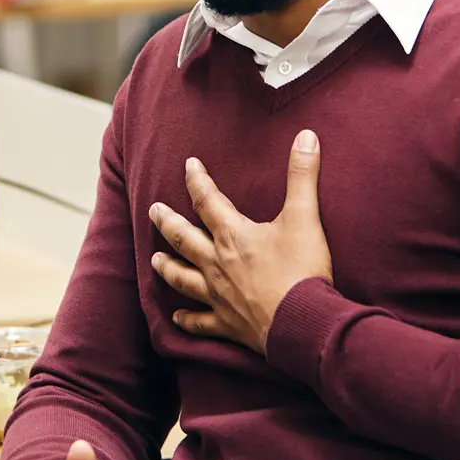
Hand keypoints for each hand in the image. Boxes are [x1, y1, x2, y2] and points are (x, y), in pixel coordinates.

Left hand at [149, 129, 331, 355]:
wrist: (302, 322)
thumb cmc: (302, 270)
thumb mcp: (305, 217)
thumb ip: (302, 176)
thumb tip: (306, 136)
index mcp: (233, 235)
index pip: (207, 201)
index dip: (196, 181)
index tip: (188, 165)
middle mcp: (218, 263)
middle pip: (184, 238)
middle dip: (167, 222)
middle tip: (153, 210)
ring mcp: (219, 295)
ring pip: (183, 278)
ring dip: (168, 267)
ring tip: (154, 260)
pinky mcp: (226, 323)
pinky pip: (200, 322)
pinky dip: (187, 320)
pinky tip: (176, 318)